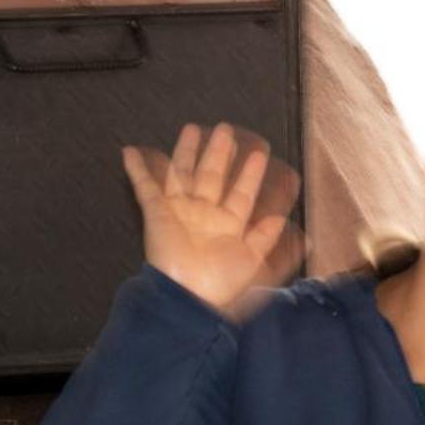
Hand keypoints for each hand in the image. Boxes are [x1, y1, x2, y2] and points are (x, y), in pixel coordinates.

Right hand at [122, 123, 303, 316]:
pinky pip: (145, 187)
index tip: (259, 153)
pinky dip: (137, 170)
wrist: (186, 296)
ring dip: (186, 152)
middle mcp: (203, 215)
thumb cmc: (220, 283)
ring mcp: (179, 212)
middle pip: (212, 177)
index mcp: (227, 226)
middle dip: (219, 154)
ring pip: (183, 174)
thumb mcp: (254, 262)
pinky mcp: (156, 213)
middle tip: (225, 130)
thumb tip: (294, 226)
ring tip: (191, 129)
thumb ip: (269, 239)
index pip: (241, 193)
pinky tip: (130, 152)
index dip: (250, 174)